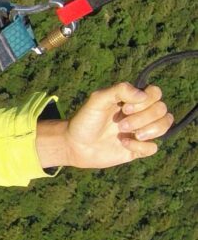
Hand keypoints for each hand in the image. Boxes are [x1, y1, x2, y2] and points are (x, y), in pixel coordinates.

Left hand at [37, 83, 171, 169]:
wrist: (74, 144)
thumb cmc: (85, 120)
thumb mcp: (97, 100)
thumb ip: (118, 91)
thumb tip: (143, 95)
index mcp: (131, 100)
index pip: (155, 93)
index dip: (146, 100)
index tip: (125, 107)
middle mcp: (140, 114)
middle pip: (162, 109)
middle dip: (143, 117)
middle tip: (121, 124)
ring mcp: (140, 131)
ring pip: (165, 126)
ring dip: (148, 130)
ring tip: (125, 133)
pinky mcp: (138, 149)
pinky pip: (154, 147)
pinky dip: (140, 146)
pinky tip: (123, 144)